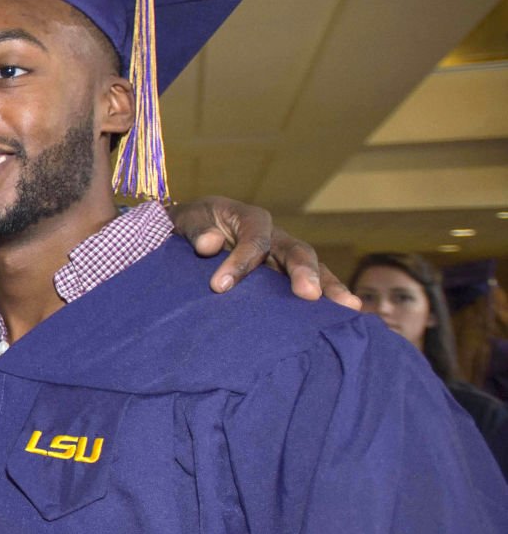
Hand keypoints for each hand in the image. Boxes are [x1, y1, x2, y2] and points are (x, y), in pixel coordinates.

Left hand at [168, 197, 359, 308]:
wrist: (194, 233)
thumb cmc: (193, 226)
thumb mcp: (187, 221)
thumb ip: (196, 230)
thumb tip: (209, 244)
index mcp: (250, 218)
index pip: (253, 239)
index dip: (240, 261)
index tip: (219, 286)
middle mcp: (275, 236)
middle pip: (295, 250)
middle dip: (303, 271)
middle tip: (308, 294)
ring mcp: (285, 256)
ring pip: (313, 268)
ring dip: (329, 287)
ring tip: (346, 307)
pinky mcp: (287, 276)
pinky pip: (313, 284)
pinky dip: (329, 297)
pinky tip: (346, 315)